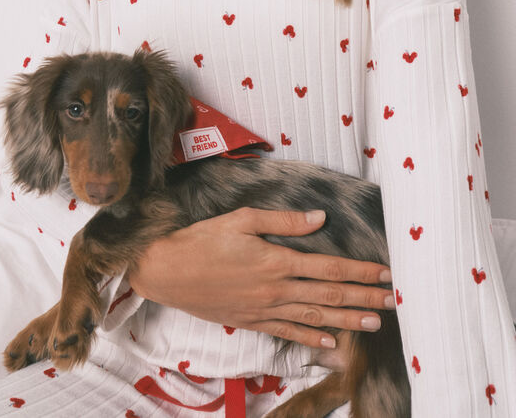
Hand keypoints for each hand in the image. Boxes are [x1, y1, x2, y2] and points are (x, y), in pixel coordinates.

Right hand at [128, 207, 394, 349]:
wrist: (167, 271)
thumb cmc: (203, 239)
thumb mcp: (242, 219)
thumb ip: (283, 221)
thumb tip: (319, 219)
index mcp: (276, 261)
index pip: (329, 268)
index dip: (359, 271)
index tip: (384, 273)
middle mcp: (275, 289)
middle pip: (328, 296)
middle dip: (363, 298)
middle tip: (393, 302)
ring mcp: (264, 309)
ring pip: (314, 318)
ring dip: (347, 321)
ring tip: (374, 324)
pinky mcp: (251, 321)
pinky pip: (288, 333)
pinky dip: (311, 339)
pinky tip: (331, 342)